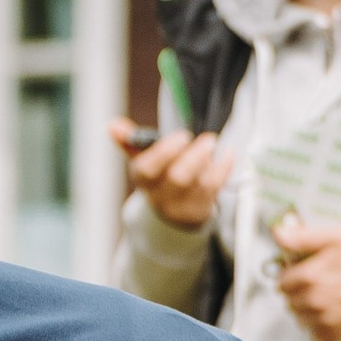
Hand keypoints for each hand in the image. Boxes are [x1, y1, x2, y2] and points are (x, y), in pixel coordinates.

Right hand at [111, 119, 229, 232]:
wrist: (170, 216)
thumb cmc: (158, 179)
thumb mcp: (143, 161)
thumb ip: (131, 142)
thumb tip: (113, 125)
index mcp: (143, 179)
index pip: (147, 170)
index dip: (164, 153)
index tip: (181, 136)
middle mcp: (160, 196)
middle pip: (178, 179)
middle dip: (195, 157)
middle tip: (207, 138)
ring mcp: (182, 205)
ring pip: (200, 185)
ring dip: (210, 162)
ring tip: (211, 142)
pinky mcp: (201, 209)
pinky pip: (216, 189)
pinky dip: (224, 169)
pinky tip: (228, 153)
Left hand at [272, 216, 340, 340]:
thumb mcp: (339, 237)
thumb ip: (303, 237)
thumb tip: (276, 233)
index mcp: (309, 277)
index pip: (281, 282)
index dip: (293, 274)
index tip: (308, 270)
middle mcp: (313, 302)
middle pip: (289, 300)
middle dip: (300, 291)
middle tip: (323, 282)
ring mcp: (324, 321)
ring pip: (300, 318)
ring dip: (308, 310)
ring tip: (331, 297)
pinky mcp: (336, 336)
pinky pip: (314, 334)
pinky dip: (320, 326)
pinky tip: (336, 312)